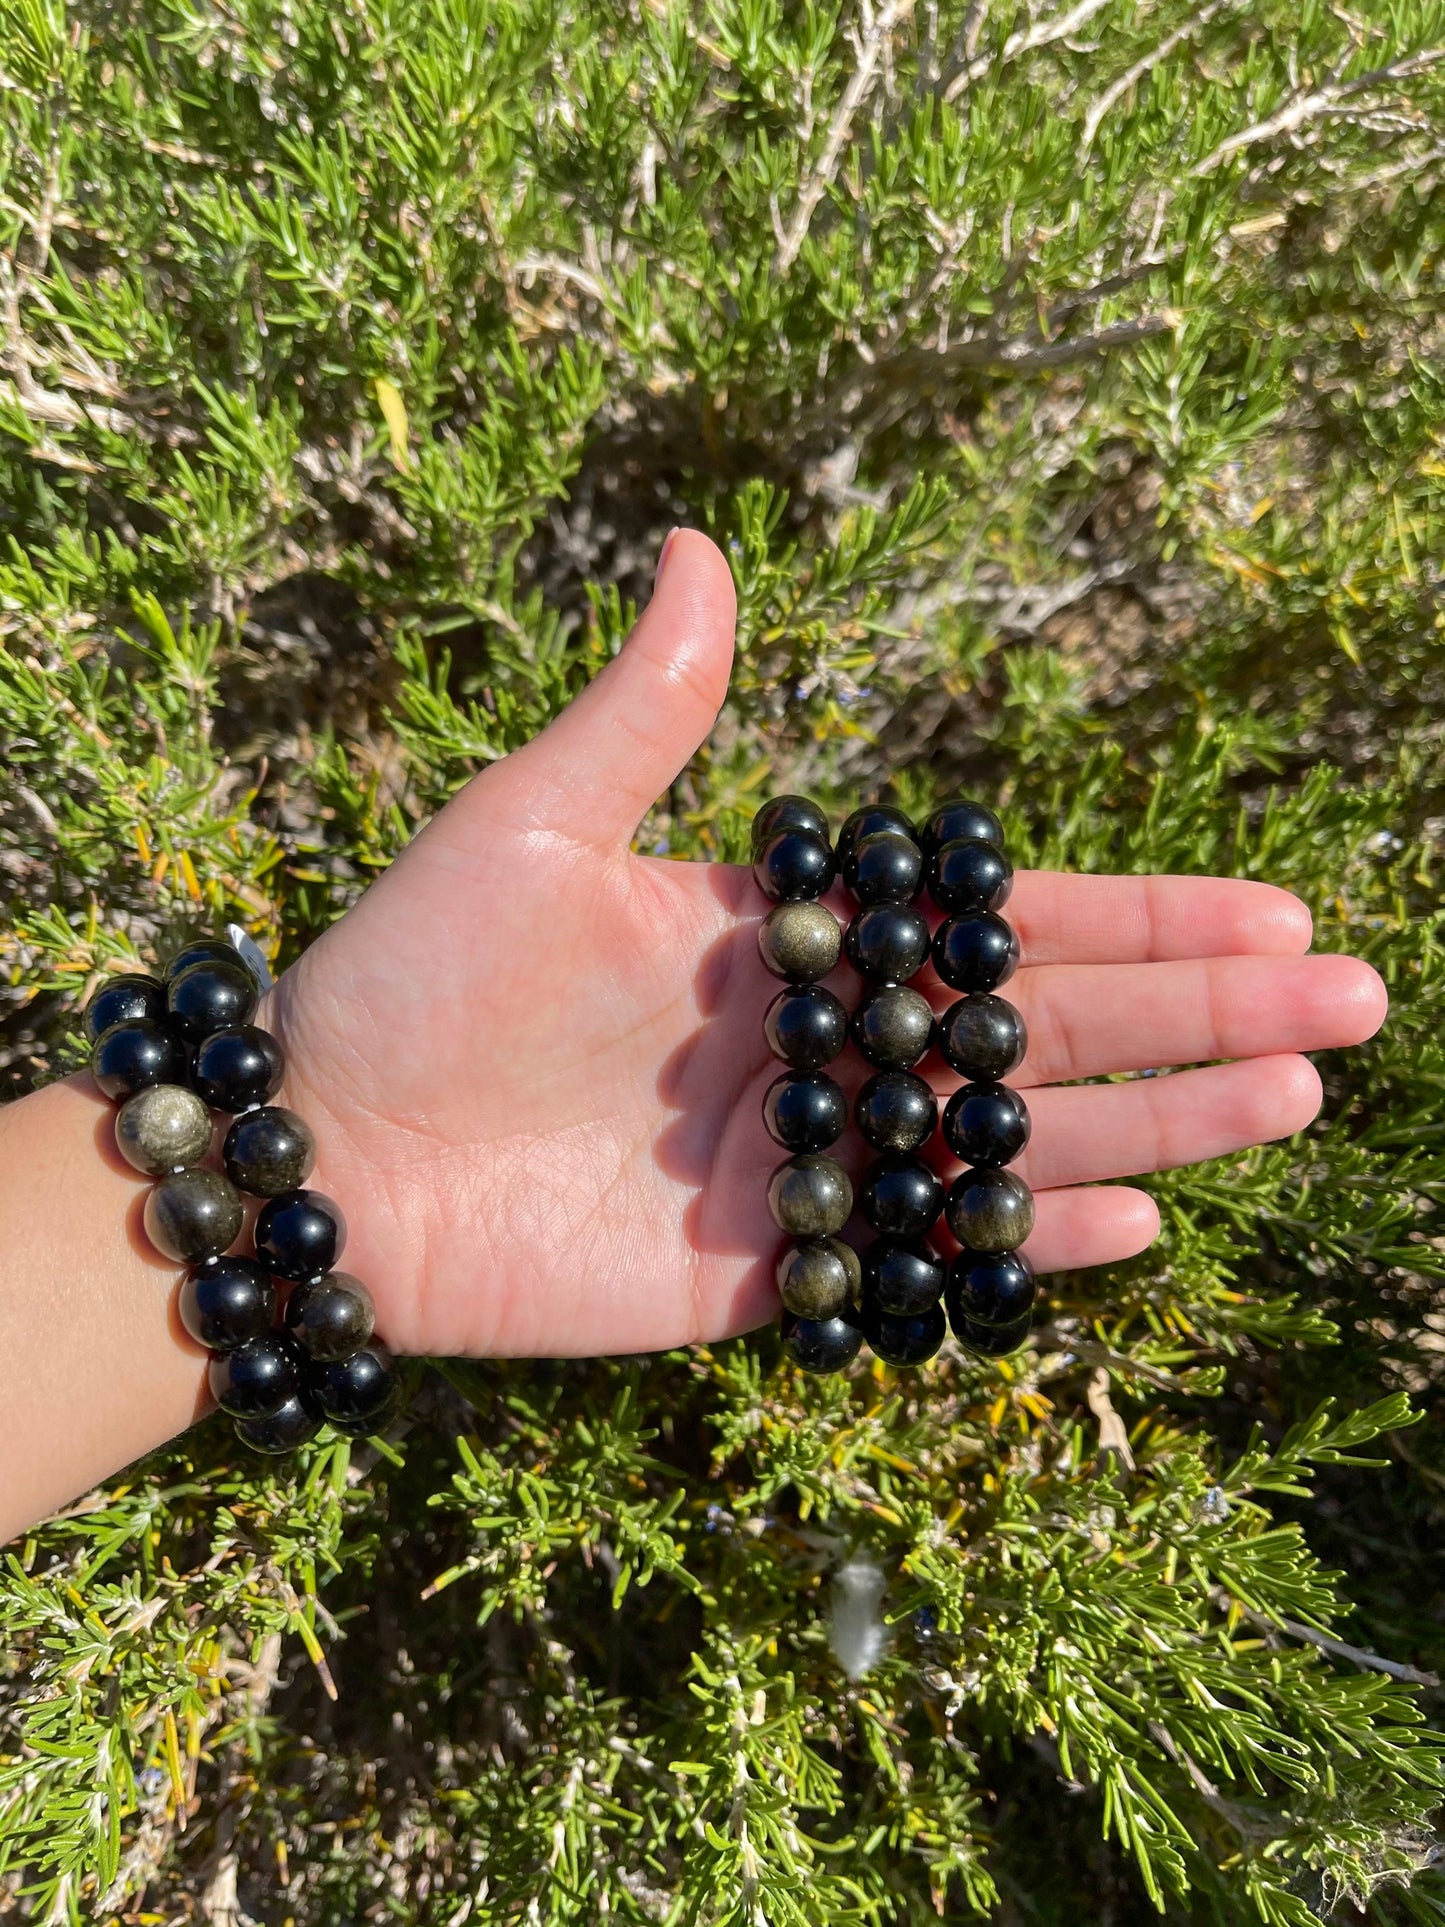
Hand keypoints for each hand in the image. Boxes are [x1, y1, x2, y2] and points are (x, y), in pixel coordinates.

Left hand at [267, 532, 1386, 1359]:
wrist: (321, 1156)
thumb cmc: (412, 974)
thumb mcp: (532, 821)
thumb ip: (646, 709)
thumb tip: (699, 545)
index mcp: (787, 932)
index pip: (999, 922)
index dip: (1141, 914)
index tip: (1270, 906)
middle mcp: (818, 1044)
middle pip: (1045, 1030)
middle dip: (1202, 1013)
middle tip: (1355, 1004)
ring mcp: (805, 1163)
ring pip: (1011, 1144)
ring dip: (1159, 1122)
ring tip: (1298, 1099)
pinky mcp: (767, 1274)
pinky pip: (921, 1262)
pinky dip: (1022, 1249)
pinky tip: (1140, 1220)